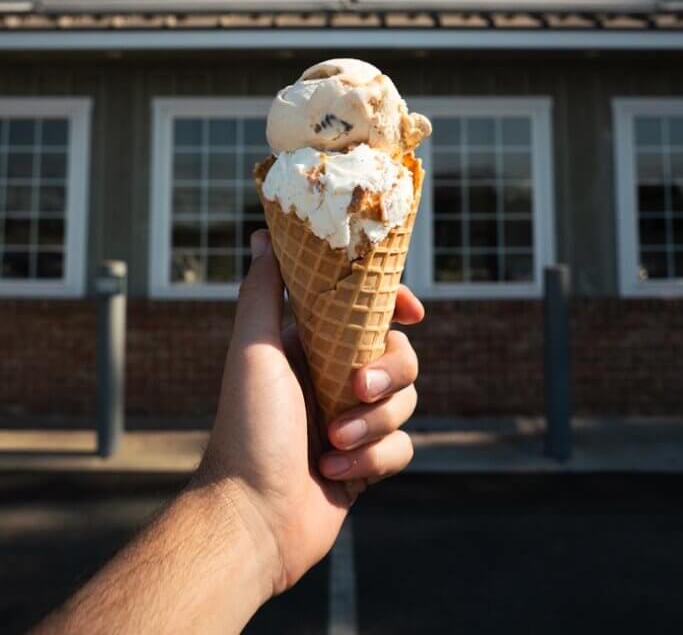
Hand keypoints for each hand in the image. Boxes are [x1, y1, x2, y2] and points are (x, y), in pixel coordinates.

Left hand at [195, 229, 423, 600]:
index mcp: (311, 347)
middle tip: (355, 389)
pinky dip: (373, 461)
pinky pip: (402, 447)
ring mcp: (353, 422)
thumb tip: (264, 235)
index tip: (412, 310)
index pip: (367, 310)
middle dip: (388, 373)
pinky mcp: (368, 465)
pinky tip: (335, 475)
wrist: (251, 518)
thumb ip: (262, 291)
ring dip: (373, 423)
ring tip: (334, 443)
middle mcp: (334, 379)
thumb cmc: (247, 429)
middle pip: (399, 354)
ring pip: (407, 403)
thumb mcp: (252, 349)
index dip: (395, 303)